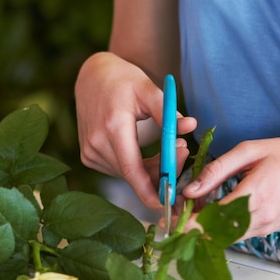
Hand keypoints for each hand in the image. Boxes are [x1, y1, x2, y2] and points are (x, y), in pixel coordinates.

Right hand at [75, 52, 196, 208]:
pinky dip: (136, 168)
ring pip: (128, 175)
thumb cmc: (123, 80)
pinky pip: (119, 171)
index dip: (149, 191)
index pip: (131, 169)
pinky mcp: (88, 157)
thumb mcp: (148, 90)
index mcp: (112, 127)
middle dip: (161, 173)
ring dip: (150, 170)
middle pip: (134, 174)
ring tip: (167, 147)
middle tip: (183, 153)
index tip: (168, 202)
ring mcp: (90, 152)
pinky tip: (146, 152)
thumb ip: (168, 113)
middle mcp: (97, 143)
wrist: (92, 76)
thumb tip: (191, 126)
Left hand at [181, 137, 279, 236]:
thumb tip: (189, 189)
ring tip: (195, 207)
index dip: (187, 224)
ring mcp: (263, 229)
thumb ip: (217, 170)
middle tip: (177, 211)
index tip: (168, 223)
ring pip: (223, 237)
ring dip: (206, 227)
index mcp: (254, 195)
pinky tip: (215, 210)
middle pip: (214, 234)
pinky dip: (221, 227)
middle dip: (192, 226)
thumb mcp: (252, 151)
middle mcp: (258, 219)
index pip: (211, 218)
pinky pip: (236, 235)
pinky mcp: (266, 232)